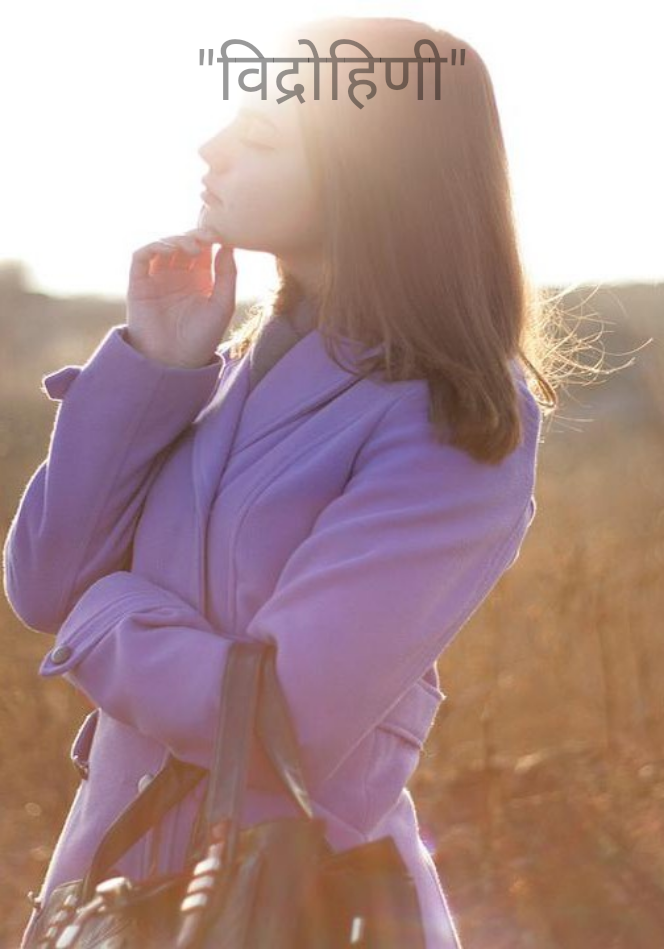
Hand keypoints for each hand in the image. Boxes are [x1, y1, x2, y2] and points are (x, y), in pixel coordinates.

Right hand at [126, 227, 236, 368]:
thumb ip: (228, 276)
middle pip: (183, 243)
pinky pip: (140, 256)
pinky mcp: (138, 283)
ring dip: (176, 239)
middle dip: (194, 236)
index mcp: (200, 279)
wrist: (174, 362)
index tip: (220, 234)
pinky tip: (168, 250)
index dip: (210, 238)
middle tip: (206, 238)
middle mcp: (178, 275)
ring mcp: (157, 278)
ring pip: (163, 245)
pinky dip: (153, 247)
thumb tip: (228, 245)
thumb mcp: (222, 306)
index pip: (204, 248)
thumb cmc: (201, 338)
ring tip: (191, 247)